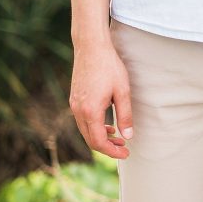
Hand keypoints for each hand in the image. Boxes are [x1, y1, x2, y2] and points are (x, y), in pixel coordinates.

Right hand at [69, 42, 132, 158]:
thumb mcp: (123, 92)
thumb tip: (128, 136)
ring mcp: (74, 104)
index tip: (126, 153)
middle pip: (90, 139)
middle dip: (107, 147)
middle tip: (125, 148)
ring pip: (86, 130)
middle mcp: (78, 110)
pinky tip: (108, 124)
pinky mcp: (74, 98)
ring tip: (119, 138)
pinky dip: (95, 127)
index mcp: (90, 111)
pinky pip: (82, 120)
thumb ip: (125, 115)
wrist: (91, 47)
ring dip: (101, 137)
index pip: (99, 141)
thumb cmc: (109, 67)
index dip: (112, 151)